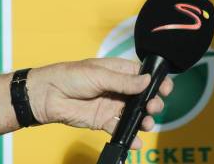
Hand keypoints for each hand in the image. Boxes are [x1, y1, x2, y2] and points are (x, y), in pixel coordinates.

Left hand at [26, 58, 172, 148]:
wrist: (47, 96)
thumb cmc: (71, 77)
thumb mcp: (99, 74)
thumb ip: (123, 81)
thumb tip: (147, 81)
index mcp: (118, 71)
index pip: (143, 76)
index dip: (156, 82)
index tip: (166, 89)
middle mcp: (118, 88)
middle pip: (143, 96)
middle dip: (152, 102)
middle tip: (153, 107)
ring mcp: (112, 105)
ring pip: (134, 114)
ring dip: (144, 119)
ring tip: (146, 124)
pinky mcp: (103, 121)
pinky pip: (120, 129)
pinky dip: (130, 135)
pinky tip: (136, 141)